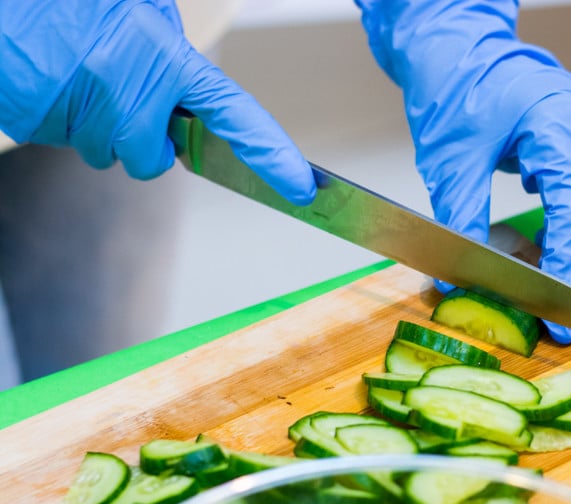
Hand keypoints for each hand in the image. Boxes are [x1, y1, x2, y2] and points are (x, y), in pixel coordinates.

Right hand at [0, 0, 314, 204]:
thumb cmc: (83, 0)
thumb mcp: (143, 13)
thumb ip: (173, 60)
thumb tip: (188, 99)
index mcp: (166, 59)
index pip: (236, 117)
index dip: (272, 155)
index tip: (302, 187)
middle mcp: (129, 90)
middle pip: (149, 160)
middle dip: (142, 143)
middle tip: (121, 97)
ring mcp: (83, 110)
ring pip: (106, 154)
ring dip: (100, 129)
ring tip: (81, 77)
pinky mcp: (38, 121)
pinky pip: (65, 140)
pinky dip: (66, 120)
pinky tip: (57, 81)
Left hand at [357, 0, 570, 342]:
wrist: (461, 50)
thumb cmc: (457, 88)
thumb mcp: (450, 157)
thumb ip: (461, 216)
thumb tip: (460, 276)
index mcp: (557, 123)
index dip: (570, 255)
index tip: (551, 294)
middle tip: (568, 298)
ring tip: (567, 279)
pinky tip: (560, 247)